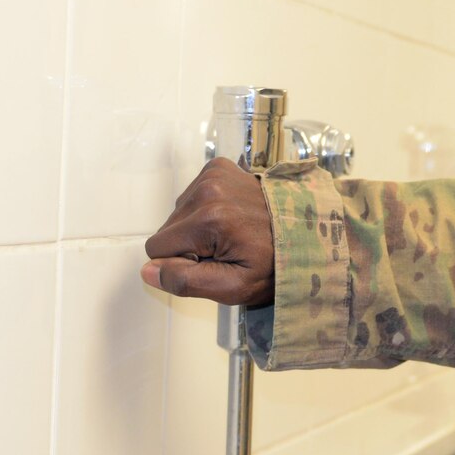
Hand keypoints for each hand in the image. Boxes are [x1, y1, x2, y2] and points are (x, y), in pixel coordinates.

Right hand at [140, 157, 276, 305]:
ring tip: (231, 235)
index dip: (181, 263)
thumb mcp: (232, 287)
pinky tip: (230, 218)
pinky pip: (191, 195)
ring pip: (178, 213)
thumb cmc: (274, 264)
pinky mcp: (219, 167)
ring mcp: (214, 174)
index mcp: (209, 219)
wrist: (306, 234)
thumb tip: (148, 271)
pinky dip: (205, 209)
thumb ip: (185, 281)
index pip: (157, 248)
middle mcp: (209, 189)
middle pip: (167, 229)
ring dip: (197, 228)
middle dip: (189, 245)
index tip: (212, 264)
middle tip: (225, 251)